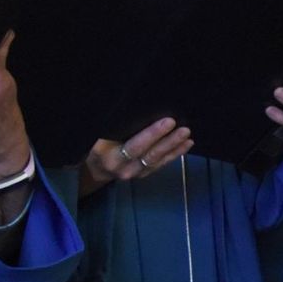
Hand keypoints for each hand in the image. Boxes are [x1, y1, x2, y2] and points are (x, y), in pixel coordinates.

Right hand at [77, 119, 191, 196]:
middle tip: (184, 128)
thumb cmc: (95, 144)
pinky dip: (174, 154)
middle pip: (150, 154)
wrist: (94, 168)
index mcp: (109, 156)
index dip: (152, 134)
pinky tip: (186, 144)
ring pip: (157, 160)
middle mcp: (123, 167)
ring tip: (188, 135)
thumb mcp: (97, 136)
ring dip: (175, 147)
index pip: (135, 145)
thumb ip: (113, 126)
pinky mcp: (143, 175)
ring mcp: (134, 173)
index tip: (168, 121)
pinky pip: (161, 164)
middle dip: (168, 140)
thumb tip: (130, 107)